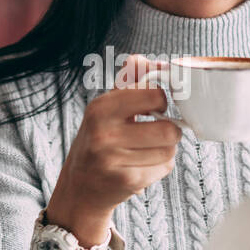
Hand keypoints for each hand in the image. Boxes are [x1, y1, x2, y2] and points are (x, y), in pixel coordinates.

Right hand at [45, 55, 181, 245]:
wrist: (80, 188)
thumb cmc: (99, 141)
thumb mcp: (107, 107)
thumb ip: (130, 80)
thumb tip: (151, 61)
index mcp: (100, 108)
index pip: (154, 94)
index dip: (162, 101)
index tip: (155, 106)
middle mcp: (104, 133)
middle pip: (168, 128)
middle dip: (169, 130)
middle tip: (155, 132)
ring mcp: (114, 159)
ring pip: (169, 150)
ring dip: (164, 150)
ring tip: (145, 151)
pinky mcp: (126, 181)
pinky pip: (163, 168)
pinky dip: (158, 168)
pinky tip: (140, 166)